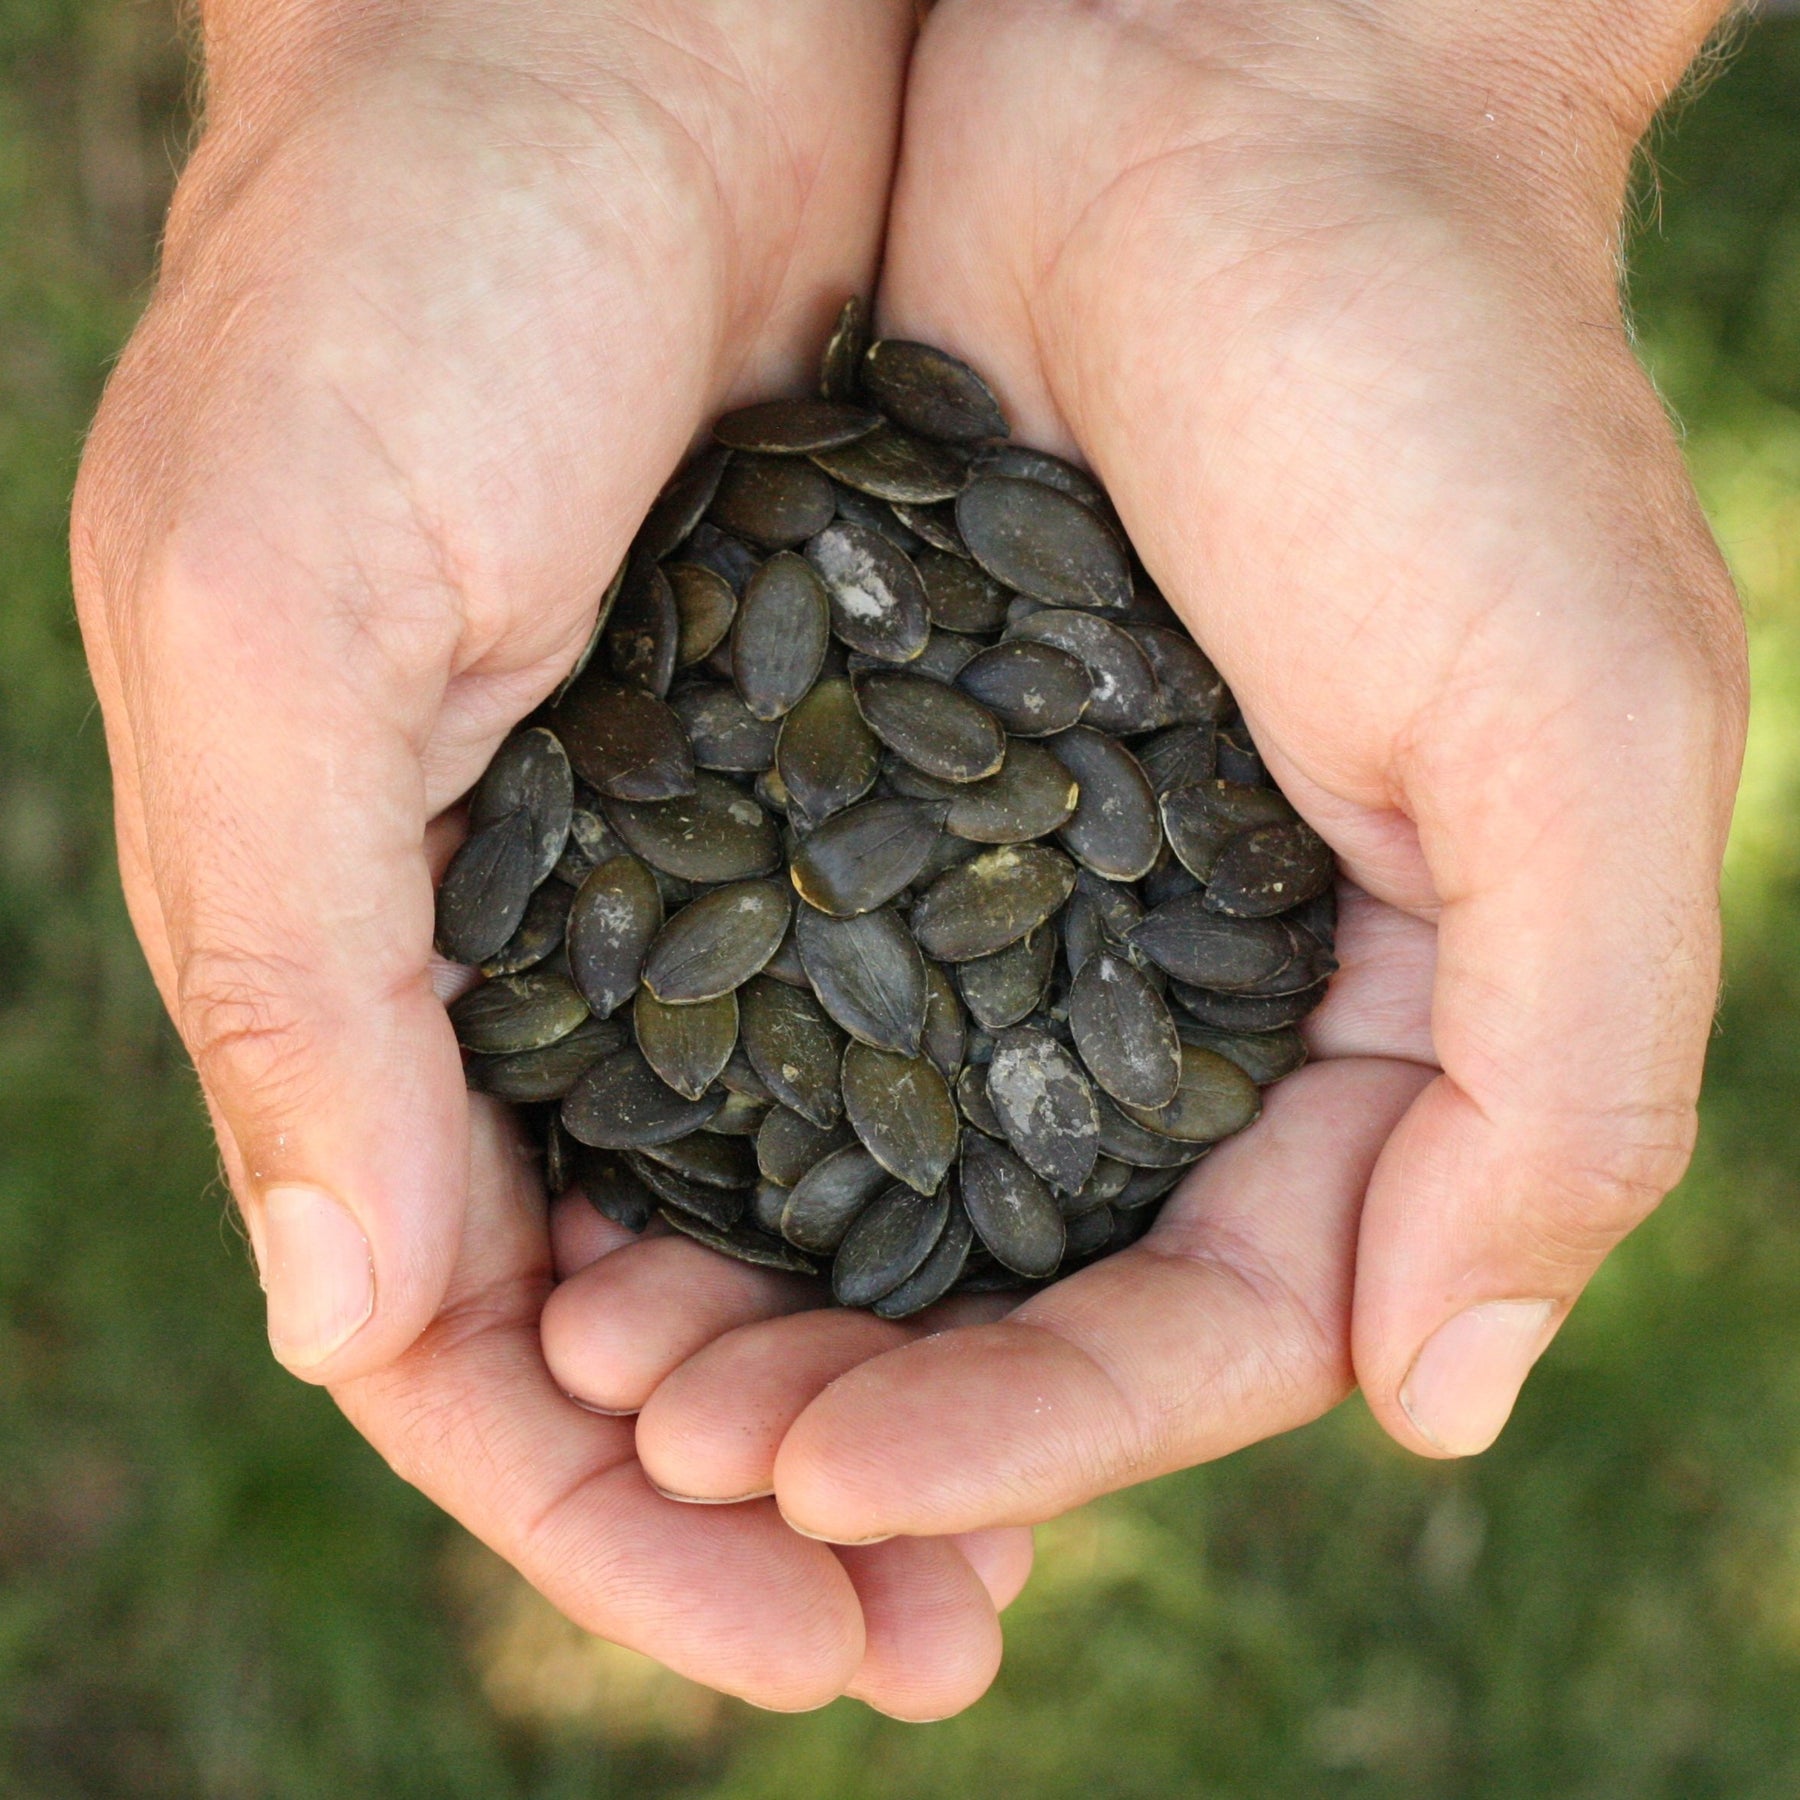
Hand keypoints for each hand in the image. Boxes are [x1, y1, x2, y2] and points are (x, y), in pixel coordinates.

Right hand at [73, 0, 1028, 1714]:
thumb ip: (292, 968)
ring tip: (1023, 1524)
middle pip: (630, 1306)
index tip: (785, 1645)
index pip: (452, 1328)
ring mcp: (682, 870)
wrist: (602, 40)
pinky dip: (953, 1169)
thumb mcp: (276, 619)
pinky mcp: (829, 769)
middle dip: (761, 1496)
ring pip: (771, 1200)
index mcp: (348, 953)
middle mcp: (516, 948)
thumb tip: (345, 1317)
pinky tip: (1061, 1264)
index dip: (599, 1515)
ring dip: (878, 1368)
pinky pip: (892, 1029)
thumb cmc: (397, 287)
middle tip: (934, 1650)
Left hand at [541, 0, 1746, 1548]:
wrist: (1232, 89)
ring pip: (889, 1168)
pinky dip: (698, 1104)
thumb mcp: (1579, 731)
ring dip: (758, 1288)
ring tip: (602, 1367)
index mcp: (1380, 1021)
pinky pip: (787, 991)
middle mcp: (1201, 988)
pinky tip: (578, 1178)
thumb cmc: (1439, 384)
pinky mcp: (894, 777)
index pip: (1220, 1319)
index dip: (1042, 1428)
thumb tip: (1451, 1399)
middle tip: (678, 1457)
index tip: (839, 1486)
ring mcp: (1037, 890)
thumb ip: (1565, 1077)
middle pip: (1032, 1279)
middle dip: (866, 1392)